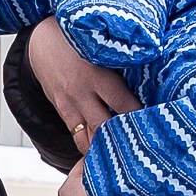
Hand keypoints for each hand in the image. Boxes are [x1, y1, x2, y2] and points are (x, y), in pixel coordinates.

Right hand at [26, 15, 139, 153]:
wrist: (40, 41)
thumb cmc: (78, 41)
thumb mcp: (98, 48)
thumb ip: (117, 65)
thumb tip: (145, 81)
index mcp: (96, 74)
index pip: (123, 103)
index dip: (139, 116)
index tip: (155, 123)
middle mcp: (81, 92)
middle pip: (105, 125)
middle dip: (122, 137)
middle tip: (141, 146)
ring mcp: (69, 104)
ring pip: (88, 137)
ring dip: (104, 146)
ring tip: (122, 155)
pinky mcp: (61, 110)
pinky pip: (76, 135)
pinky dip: (89, 145)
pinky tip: (102, 152)